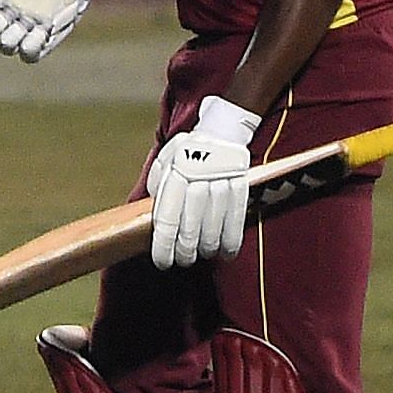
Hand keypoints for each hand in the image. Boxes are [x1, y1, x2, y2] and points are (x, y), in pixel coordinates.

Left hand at [144, 95, 260, 267]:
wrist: (221, 131)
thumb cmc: (187, 150)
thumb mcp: (164, 160)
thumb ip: (157, 184)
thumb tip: (150, 213)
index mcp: (175, 173)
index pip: (167, 217)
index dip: (164, 244)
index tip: (162, 261)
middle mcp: (198, 178)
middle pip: (190, 226)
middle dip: (185, 251)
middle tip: (182, 261)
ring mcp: (222, 181)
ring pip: (214, 225)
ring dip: (207, 248)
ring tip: (202, 256)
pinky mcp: (241, 185)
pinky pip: (237, 218)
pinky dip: (232, 239)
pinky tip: (226, 252)